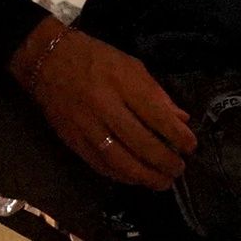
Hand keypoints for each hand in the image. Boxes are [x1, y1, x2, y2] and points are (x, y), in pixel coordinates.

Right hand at [8, 19, 195, 189]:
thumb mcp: (131, 66)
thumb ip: (157, 94)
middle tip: (179, 169)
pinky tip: (135, 178)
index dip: (177, 136)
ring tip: (162, 182)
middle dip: (165, 161)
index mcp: (123, 84)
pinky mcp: (73, 140)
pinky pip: (100, 164)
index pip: (157, 116)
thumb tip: (180, 119)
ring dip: (145, 176)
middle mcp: (106, 107)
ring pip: (120, 161)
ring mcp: (87, 126)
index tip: (191, 146)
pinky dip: (121, 175)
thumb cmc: (96, 58)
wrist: (48, 60)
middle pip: (141, 143)